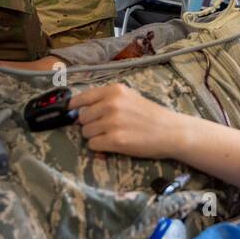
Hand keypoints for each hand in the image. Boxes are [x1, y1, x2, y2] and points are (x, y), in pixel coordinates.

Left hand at [70, 83, 185, 159]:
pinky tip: (113, 144)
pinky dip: (100, 147)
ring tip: (112, 136)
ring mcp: (113, 122)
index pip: (82, 98)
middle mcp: (111, 104)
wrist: (170, 131)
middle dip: (90, 125)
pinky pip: (93, 145)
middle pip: (82, 118)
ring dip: (95, 137)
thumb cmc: (150, 115)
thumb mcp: (129, 98)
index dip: (73, 107)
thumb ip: (106, 100)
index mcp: (115, 91)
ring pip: (86, 133)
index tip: (69, 111)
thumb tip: (79, 110)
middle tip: (105, 128)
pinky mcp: (115, 140)